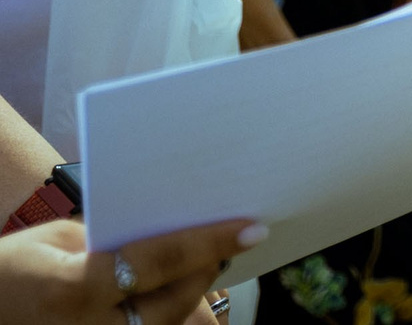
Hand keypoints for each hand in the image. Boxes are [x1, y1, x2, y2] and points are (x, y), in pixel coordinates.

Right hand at [0, 215, 264, 323]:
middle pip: (173, 303)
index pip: (160, 261)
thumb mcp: (56, 240)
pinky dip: (163, 314)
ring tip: (205, 267)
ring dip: (189, 299)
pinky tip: (176, 294)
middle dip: (205, 272)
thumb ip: (115, 240)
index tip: (253, 229)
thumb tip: (173, 235)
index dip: (210, 243)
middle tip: (231, 242)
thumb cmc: (8, 269)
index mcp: (75, 289)